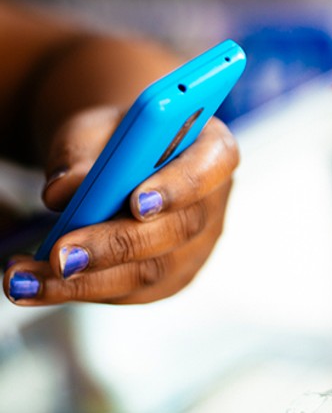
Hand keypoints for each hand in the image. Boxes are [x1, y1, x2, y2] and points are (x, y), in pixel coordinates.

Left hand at [3, 105, 238, 304]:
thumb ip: (81, 153)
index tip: (136, 202)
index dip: (179, 186)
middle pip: (178, 230)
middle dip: (116, 245)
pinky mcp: (171, 278)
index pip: (211, 167)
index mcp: (211, 148)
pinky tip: (38, 285)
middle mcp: (212, 202)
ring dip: (86, 280)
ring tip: (27, 278)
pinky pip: (131, 291)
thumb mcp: (92, 130)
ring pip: (151, 271)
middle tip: (61, 255)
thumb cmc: (114, 141)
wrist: (120, 164)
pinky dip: (80, 291)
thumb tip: (65, 193)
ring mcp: (197, 246)